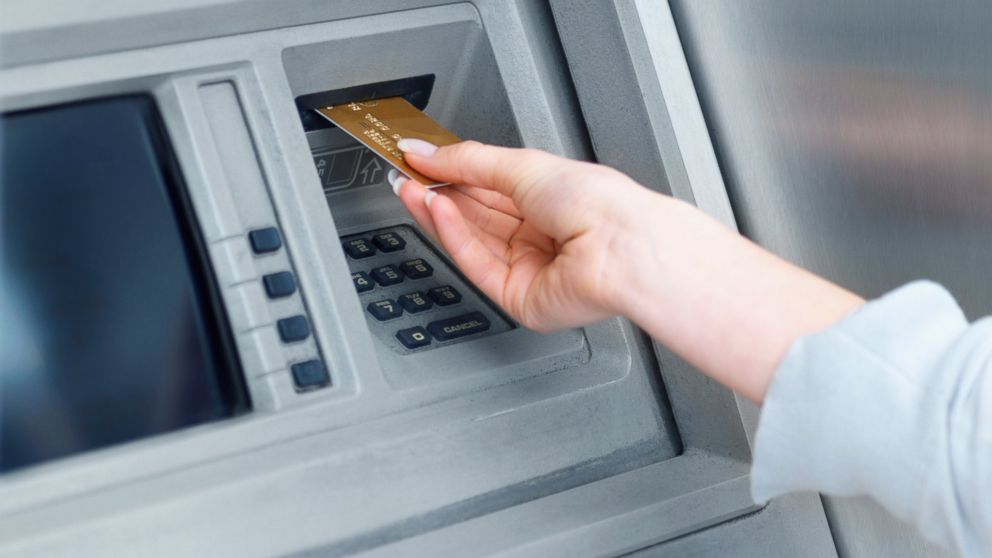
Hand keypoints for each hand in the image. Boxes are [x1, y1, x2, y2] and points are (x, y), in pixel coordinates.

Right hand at [390, 139, 657, 331]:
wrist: (621, 249)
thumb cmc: (598, 206)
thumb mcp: (524, 165)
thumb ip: (468, 160)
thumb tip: (425, 151)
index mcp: (550, 200)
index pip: (489, 186)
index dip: (452, 173)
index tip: (419, 160)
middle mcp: (540, 235)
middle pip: (475, 214)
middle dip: (438, 192)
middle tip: (405, 173)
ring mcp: (529, 268)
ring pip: (471, 240)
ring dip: (438, 212)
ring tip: (411, 187)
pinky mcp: (519, 297)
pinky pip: (477, 264)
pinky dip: (453, 236)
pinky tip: (436, 210)